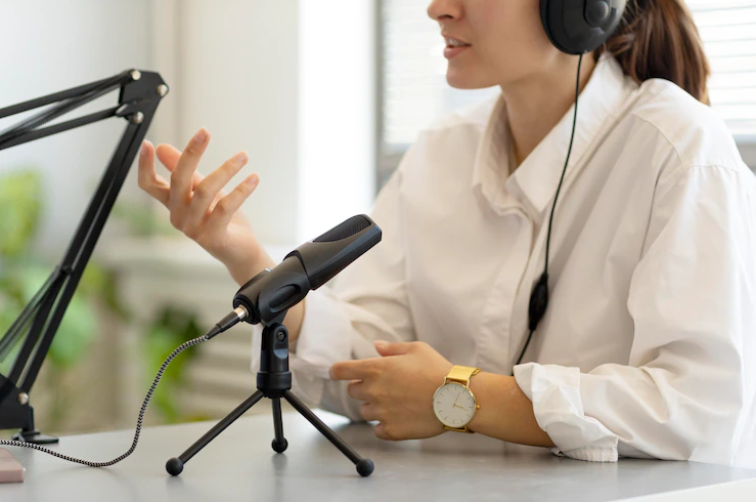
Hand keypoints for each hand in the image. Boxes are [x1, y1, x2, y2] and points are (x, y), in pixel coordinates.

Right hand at [138, 128, 265, 283]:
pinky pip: (225, 207)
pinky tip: (253, 178)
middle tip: (205, 132)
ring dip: (226, 169)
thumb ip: (187, 172)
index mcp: (173, 204)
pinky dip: (241, 190)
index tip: (147, 143)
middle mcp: (178, 216)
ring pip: (205, 190)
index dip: (144, 166)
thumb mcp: (203, 190)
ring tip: (243, 156)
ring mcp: (193, 228)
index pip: (150, 185)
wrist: (241, 251)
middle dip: (191, 153)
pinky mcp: (212, 237)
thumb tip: (162, 148)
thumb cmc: (222, 219)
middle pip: (178, 180)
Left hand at [329, 341, 452, 440]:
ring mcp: (381, 412)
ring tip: (397, 403)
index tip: (338, 373)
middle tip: (384, 387)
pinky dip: (385, 425)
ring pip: (365, 412)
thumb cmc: (437, 369)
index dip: (337, 371)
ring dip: (375, 407)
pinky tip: (401, 417)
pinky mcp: (391, 430)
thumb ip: (392, 348)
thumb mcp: (416, 349)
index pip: (341, 370)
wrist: (456, 397)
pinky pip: (378, 430)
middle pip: (353, 392)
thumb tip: (376, 346)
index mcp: (376, 369)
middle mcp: (373, 391)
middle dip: (364, 388)